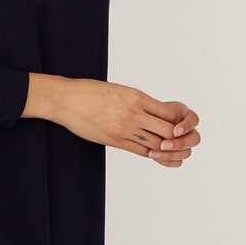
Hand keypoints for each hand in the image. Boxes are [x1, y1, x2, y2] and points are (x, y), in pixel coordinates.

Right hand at [56, 80, 200, 166]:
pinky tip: (152, 152)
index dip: (178, 120)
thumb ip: (138, 102)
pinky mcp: (113, 140)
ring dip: (164, 148)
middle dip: (176, 137)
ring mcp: (124, 128)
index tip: (178, 124)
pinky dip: (149, 153)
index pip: (169, 112)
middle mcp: (133, 113)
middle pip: (167, 130)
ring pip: (156, 144)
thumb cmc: (91, 92)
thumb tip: (154, 112)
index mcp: (137, 96)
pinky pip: (140, 151)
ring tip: (167, 148)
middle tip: (177, 140)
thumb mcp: (120, 91)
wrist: (66, 99)